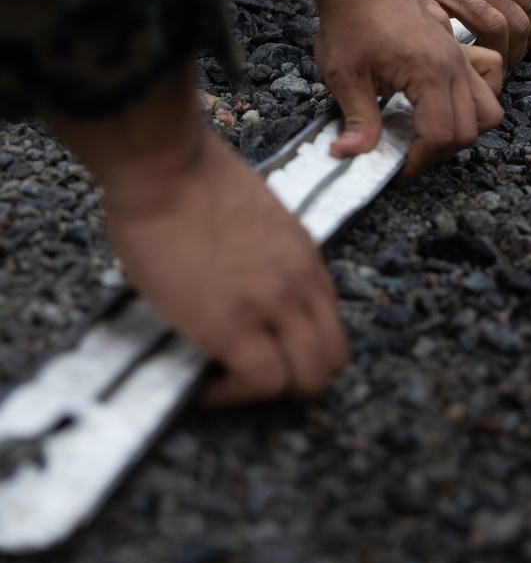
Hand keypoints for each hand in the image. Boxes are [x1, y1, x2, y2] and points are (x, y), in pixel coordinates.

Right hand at [53, 69, 346, 405]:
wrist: (167, 168)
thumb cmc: (192, 179)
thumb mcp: (254, 219)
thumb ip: (264, 256)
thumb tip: (241, 281)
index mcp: (305, 255)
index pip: (329, 322)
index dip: (296, 344)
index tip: (258, 344)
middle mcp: (301, 282)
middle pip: (331, 358)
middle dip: (294, 376)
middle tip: (247, 371)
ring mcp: (273, 305)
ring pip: (309, 379)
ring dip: (266, 388)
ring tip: (224, 378)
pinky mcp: (235, 326)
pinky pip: (260, 383)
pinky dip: (233, 394)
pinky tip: (203, 383)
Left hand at [303, 0, 503, 180]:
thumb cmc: (350, 21)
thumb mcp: (344, 75)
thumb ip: (357, 120)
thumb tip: (351, 157)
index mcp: (429, 74)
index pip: (441, 136)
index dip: (418, 163)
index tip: (395, 170)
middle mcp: (454, 66)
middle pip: (470, 129)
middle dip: (439, 152)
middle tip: (407, 155)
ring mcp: (460, 57)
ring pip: (489, 108)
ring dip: (464, 129)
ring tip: (428, 133)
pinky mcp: (457, 49)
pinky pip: (488, 79)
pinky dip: (477, 100)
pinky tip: (444, 104)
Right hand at [391, 0, 530, 68]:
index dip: (526, 26)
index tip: (518, 40)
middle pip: (516, 18)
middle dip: (518, 48)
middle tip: (510, 63)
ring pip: (493, 27)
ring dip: (498, 54)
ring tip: (491, 68)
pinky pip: (451, 32)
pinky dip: (460, 50)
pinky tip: (457, 60)